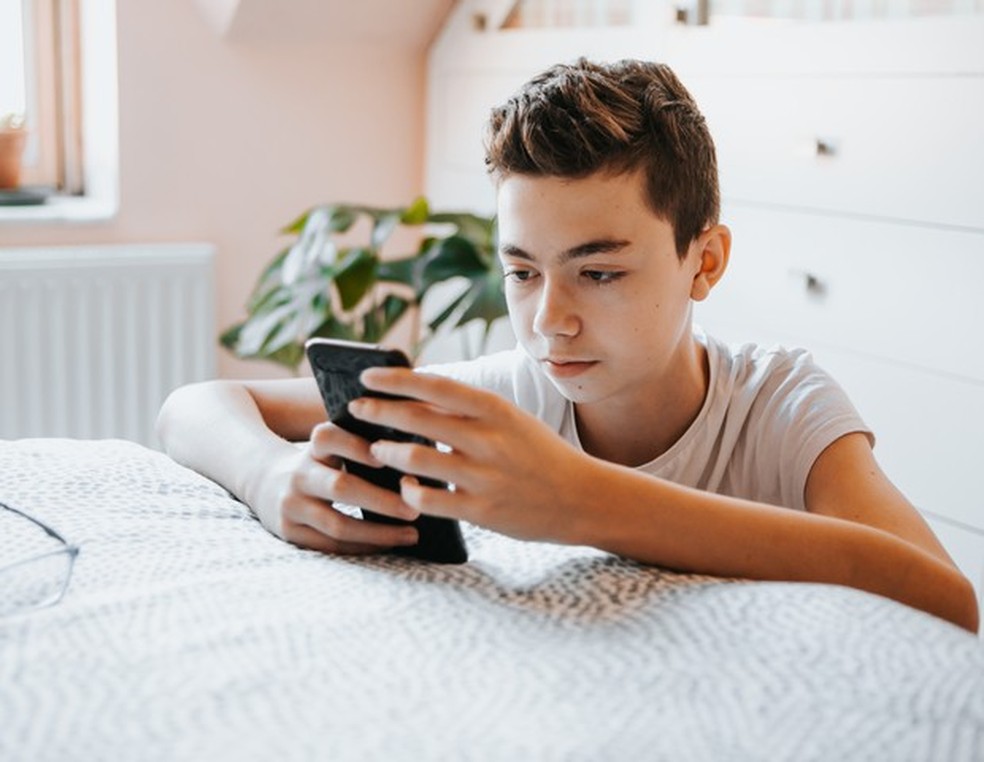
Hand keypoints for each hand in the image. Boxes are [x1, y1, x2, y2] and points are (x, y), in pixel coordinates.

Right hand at [248, 421, 420, 554]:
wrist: (264, 482)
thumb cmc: (320, 462)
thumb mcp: (330, 446)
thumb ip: (362, 440)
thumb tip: (420, 437)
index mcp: (313, 448)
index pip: (328, 438)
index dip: (355, 446)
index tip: (386, 456)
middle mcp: (299, 475)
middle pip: (340, 487)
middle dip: (382, 500)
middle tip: (415, 507)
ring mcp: (292, 506)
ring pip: (338, 524)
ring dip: (378, 532)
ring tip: (412, 533)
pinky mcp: (290, 533)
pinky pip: (331, 545)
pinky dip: (363, 546)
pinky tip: (389, 545)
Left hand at [352, 367, 598, 542]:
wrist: (584, 497)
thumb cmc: (540, 453)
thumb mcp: (511, 420)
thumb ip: (470, 411)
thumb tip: (418, 396)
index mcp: (495, 409)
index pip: (434, 385)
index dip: (395, 378)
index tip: (367, 374)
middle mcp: (488, 438)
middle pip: (416, 419)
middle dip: (378, 412)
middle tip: (356, 410)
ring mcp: (484, 476)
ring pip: (416, 459)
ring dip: (388, 453)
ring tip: (377, 450)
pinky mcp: (482, 510)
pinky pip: (428, 500)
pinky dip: (409, 491)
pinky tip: (405, 487)